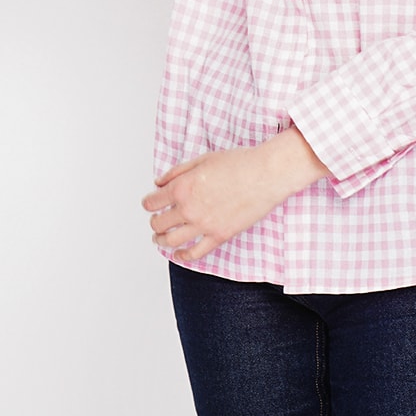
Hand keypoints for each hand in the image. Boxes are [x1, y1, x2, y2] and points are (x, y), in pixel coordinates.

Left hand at [142, 127, 328, 261]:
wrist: (266, 174)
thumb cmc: (239, 163)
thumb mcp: (203, 159)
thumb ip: (177, 172)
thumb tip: (159, 183)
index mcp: (183, 187)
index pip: (152, 202)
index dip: (148, 203)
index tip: (150, 204)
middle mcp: (189, 208)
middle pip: (158, 223)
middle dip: (154, 222)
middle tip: (156, 220)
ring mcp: (204, 225)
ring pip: (171, 241)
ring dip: (161, 240)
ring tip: (160, 238)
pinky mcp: (219, 235)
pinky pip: (195, 253)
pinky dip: (183, 256)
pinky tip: (178, 254)